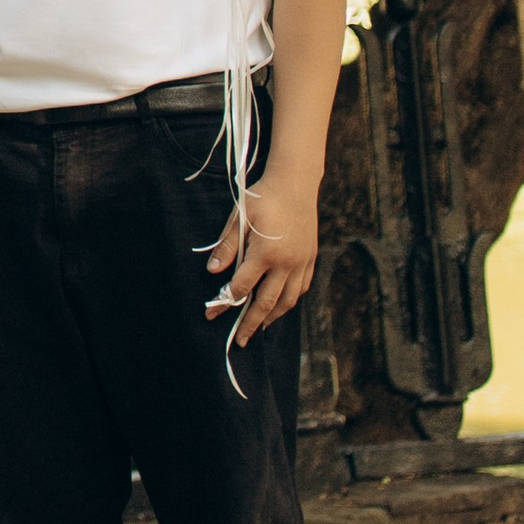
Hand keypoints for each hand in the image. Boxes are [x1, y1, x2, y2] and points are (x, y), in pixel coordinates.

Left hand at [206, 172, 320, 344]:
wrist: (296, 183)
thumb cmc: (263, 197)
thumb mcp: (239, 217)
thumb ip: (227, 246)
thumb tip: (213, 271)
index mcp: (265, 252)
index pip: (242, 286)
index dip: (225, 301)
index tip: (212, 312)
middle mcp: (286, 262)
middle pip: (266, 302)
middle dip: (250, 323)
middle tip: (239, 341)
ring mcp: (302, 262)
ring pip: (288, 299)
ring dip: (272, 317)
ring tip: (259, 328)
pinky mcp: (311, 259)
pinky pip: (302, 287)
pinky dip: (290, 301)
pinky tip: (281, 307)